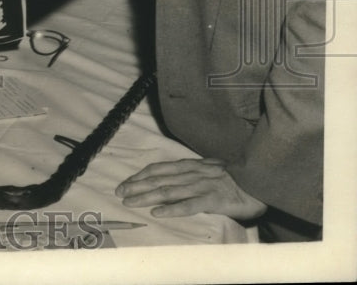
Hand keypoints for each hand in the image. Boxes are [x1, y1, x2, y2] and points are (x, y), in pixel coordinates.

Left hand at [115, 158, 267, 220]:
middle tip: (119, 193)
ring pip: (168, 191)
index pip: (158, 169)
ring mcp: (201, 186)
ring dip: (146, 196)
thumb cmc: (234, 177)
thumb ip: (190, 172)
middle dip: (136, 186)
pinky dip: (172, 209)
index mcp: (189, 165)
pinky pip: (189, 205)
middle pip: (158, 179)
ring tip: (131, 202)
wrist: (259, 180)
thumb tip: (171, 178)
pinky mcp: (213, 200)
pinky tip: (158, 213)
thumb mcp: (208, 169)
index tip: (125, 183)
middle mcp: (192, 173)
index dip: (140, 176)